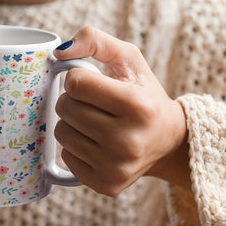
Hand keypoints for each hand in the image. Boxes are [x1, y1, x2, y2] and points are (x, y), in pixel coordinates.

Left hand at [53, 27, 189, 196]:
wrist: (167, 140)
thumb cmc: (143, 93)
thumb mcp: (128, 58)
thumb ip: (93, 40)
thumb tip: (58, 53)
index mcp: (137, 106)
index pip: (75, 83)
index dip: (79, 78)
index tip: (94, 82)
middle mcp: (128, 140)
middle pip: (65, 108)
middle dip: (74, 99)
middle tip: (96, 103)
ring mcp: (116, 167)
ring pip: (61, 132)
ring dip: (73, 122)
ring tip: (97, 121)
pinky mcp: (106, 185)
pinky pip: (65, 156)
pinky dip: (76, 146)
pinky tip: (97, 142)